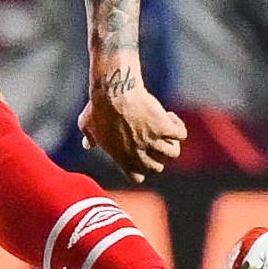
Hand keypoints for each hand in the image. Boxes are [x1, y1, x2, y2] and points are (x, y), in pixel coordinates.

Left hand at [79, 58, 188, 180]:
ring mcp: (151, 141)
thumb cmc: (98, 106)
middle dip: (157, 155)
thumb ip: (90, 138)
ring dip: (171, 141)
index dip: (141, 169)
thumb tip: (87, 145)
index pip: (137, 177)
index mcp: (121, 157)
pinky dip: (178, 126)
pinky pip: (181, 134)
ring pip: (173, 153)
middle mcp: (138, 153)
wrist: (113, 91)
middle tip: (154, 139)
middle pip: (157, 167)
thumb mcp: (87, 124)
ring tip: (164, 127)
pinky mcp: (163, 127)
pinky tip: (169, 116)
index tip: (142, 155)